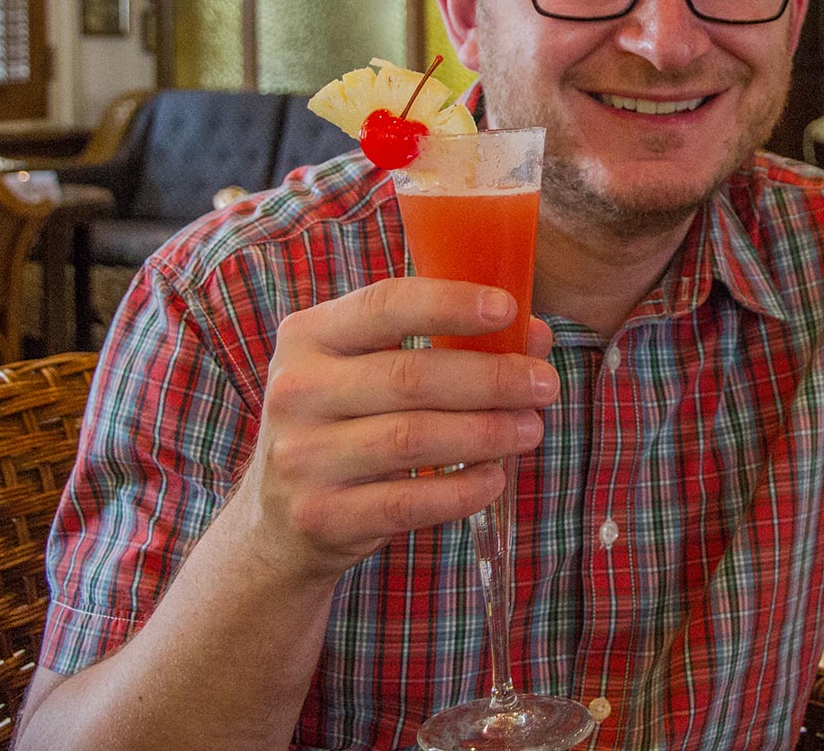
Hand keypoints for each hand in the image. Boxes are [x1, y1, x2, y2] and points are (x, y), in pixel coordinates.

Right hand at [233, 278, 557, 582]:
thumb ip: (448, 345)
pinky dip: (460, 490)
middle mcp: (297, 390)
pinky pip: (406, 501)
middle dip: (491, 378)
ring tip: (531, 429)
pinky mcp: (321, 516)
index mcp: (309, 336)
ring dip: (486, 433)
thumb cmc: (346, 425)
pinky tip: (494, 478)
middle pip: (410, 376)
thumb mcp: (372, 372)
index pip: (385, 305)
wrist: (278, 520)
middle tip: (545, 384)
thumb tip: (535, 336)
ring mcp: (302, 456)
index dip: (450, 303)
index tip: (508, 308)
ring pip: (412, 438)